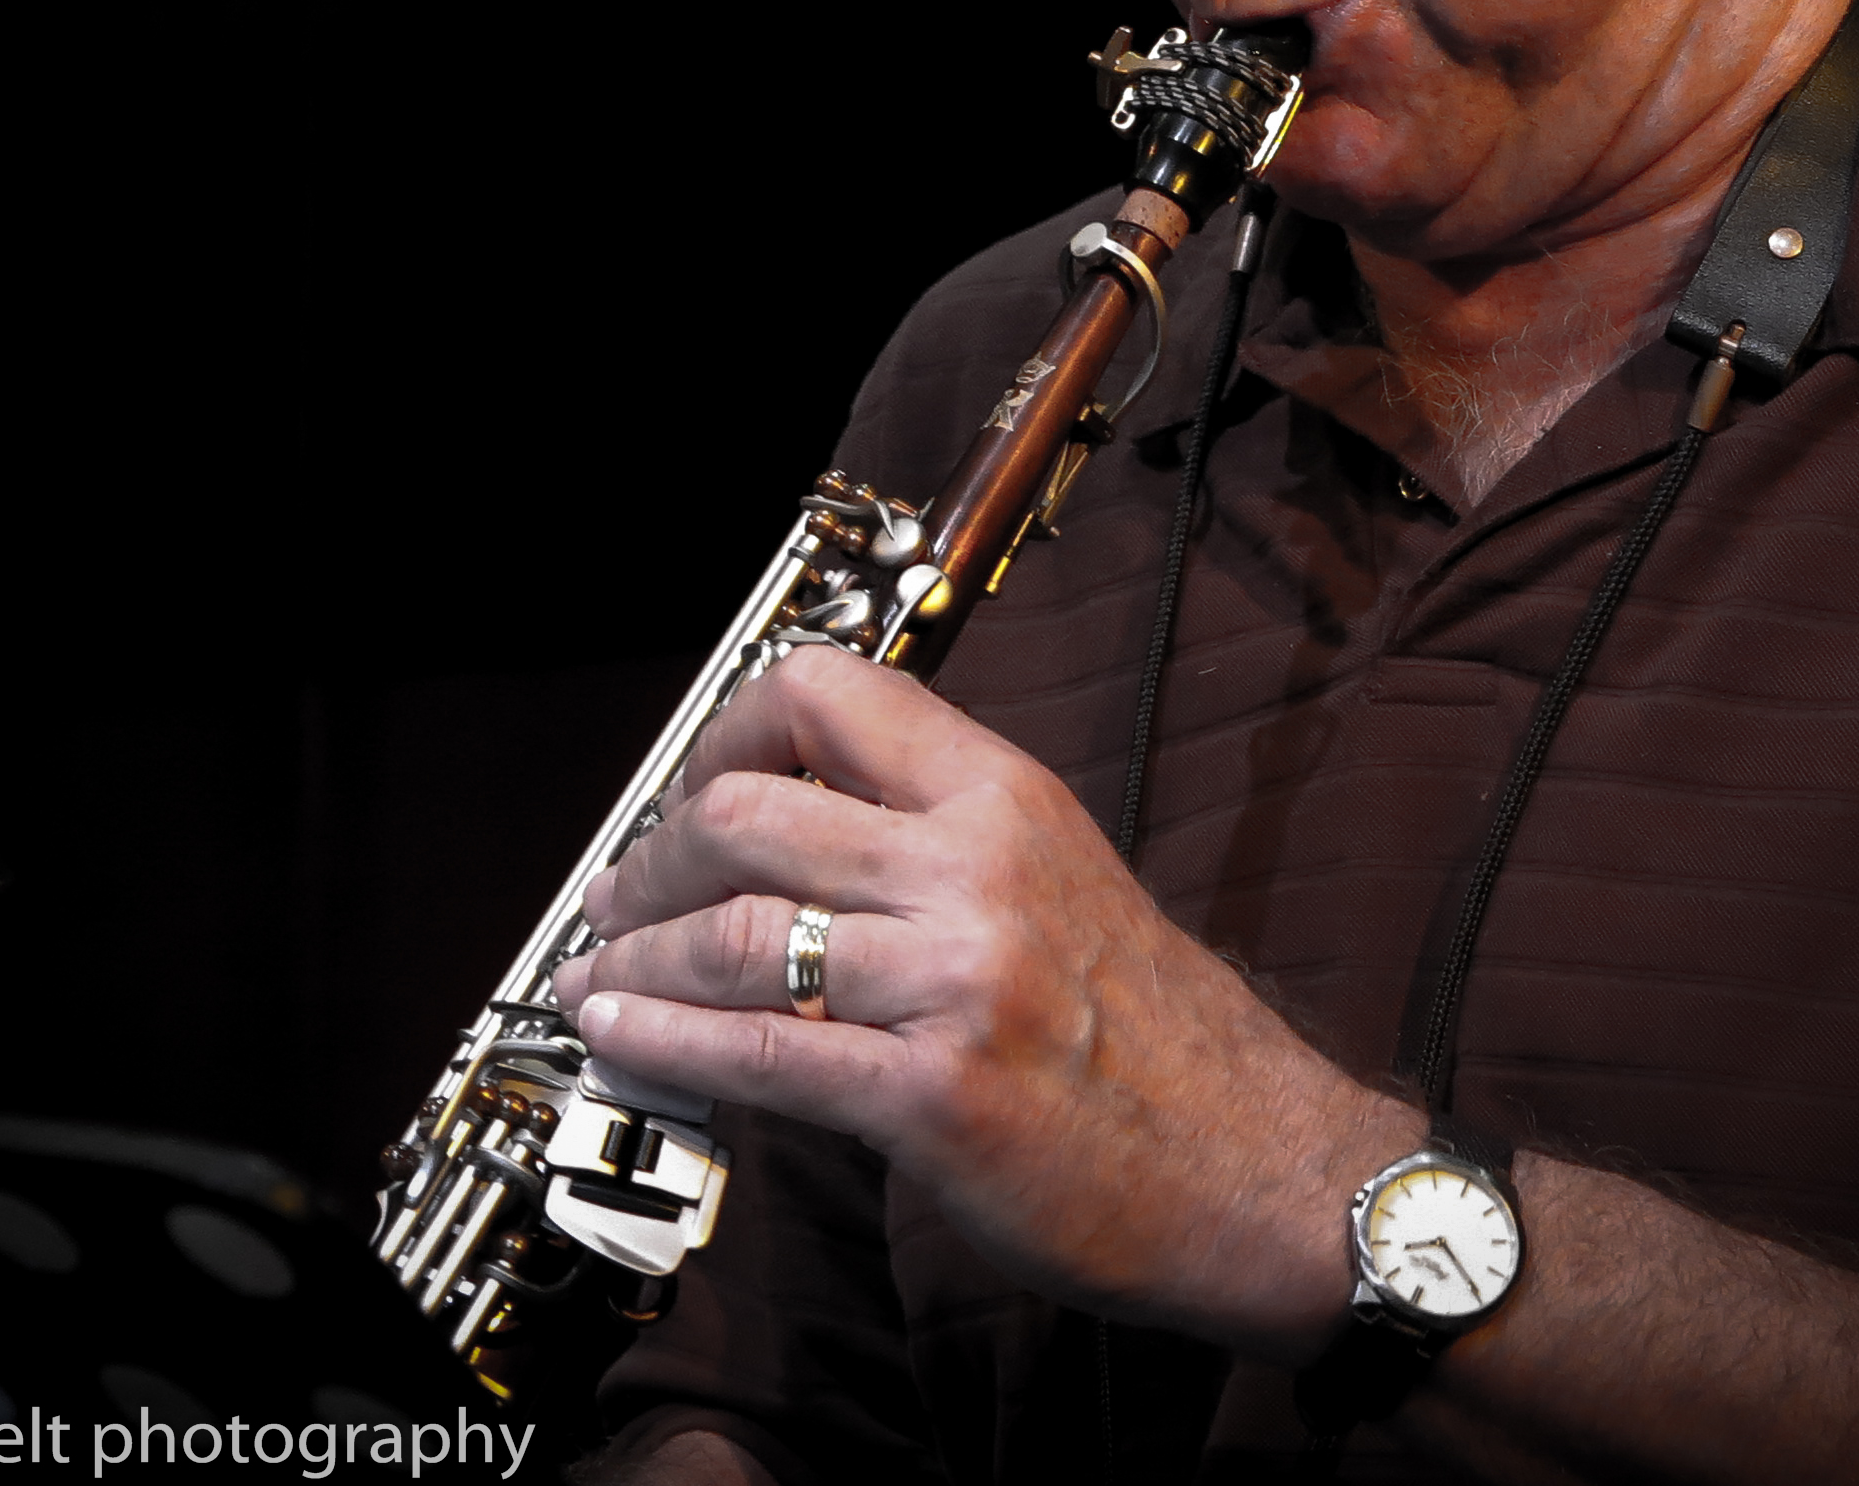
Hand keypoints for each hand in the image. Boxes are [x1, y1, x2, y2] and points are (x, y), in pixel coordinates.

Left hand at [549, 645, 1405, 1360]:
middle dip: (651, 857)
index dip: (727, 733)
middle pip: (748, 814)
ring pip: (732, 934)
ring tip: (600, 973)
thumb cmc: (1159, 1033)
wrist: (1258, 1165)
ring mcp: (952, 979)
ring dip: (634, 956)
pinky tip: (623, 1038)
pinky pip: (758, 1054)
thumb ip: (936, 834)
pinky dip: (663, 1043)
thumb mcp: (1061, 873)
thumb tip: (792, 826)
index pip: (826, 694)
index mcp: (1003, 793)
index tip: (691, 784)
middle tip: (622, 893)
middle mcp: (974, 866)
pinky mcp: (931, 1096)